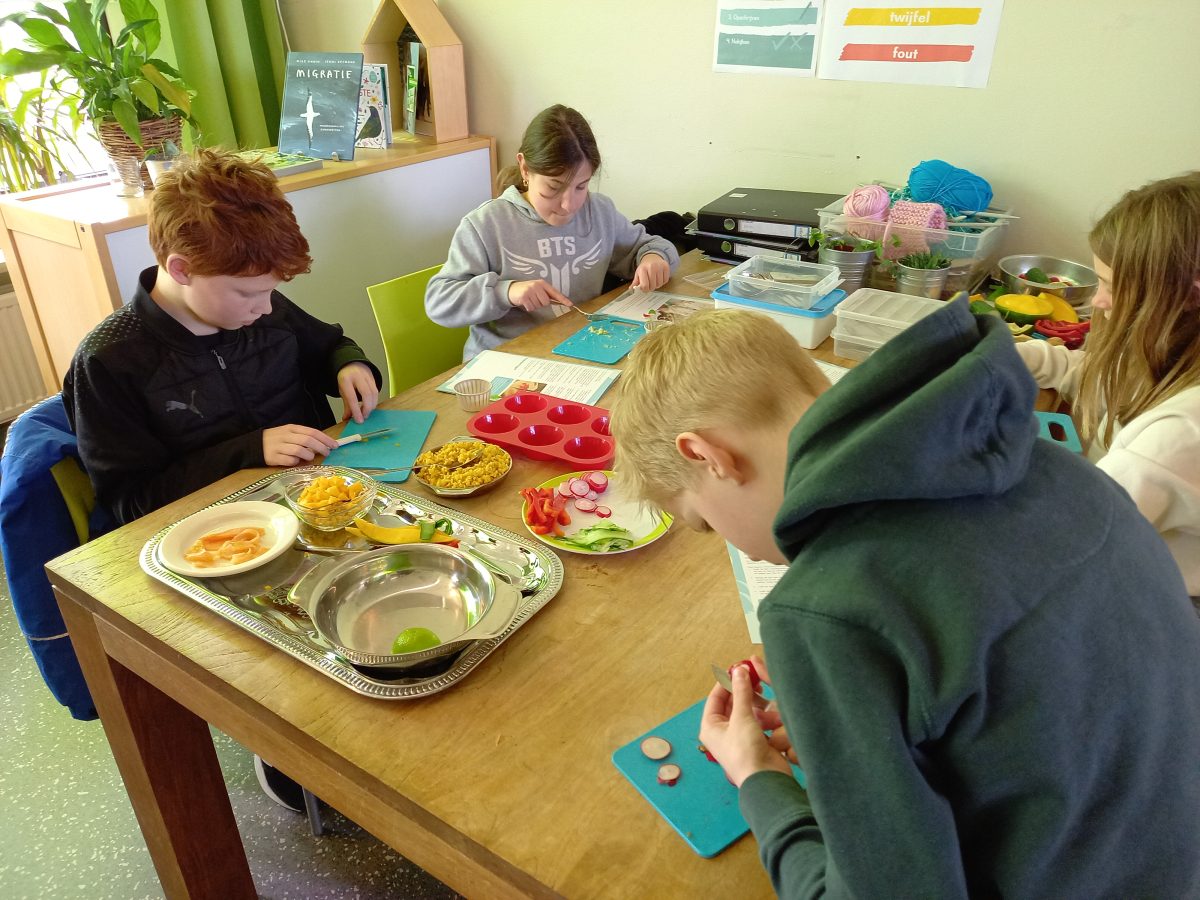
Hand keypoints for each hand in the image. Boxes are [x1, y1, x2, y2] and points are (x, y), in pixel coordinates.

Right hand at [263, 424, 338, 466]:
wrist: (254, 445)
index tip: (335, 445)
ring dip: (309, 455)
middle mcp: (286, 436)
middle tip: (327, 453)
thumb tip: (323, 444)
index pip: (312, 432)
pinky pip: (289, 461)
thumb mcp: (290, 433)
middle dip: (321, 447)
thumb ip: (304, 437)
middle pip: (308, 441)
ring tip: (310, 457)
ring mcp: (279, 447)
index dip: (325, 439)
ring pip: (299, 450)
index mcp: (292, 428)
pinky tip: (296, 461)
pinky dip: (296, 462)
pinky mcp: (273, 457)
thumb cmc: (277, 439)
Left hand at [337, 361, 378, 423]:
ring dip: (372, 405)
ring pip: (374, 393)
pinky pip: (376, 391)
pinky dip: (374, 401)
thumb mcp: (342, 390)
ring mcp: (367, 376)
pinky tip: (370, 405)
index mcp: (346, 379)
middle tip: (364, 416)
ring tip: (367, 412)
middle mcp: (357, 376)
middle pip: (366, 394)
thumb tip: (347, 418)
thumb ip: (346, 404)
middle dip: (367, 408)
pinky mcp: (374, 378)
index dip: (356, 410)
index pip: (352, 397)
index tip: (359, 420)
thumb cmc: (346, 378)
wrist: (352, 364)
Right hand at [508, 279, 569, 311]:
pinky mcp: (524, 296)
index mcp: (543, 284)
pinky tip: (525, 302)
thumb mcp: (538, 290)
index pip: (555, 293)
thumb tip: (560, 301)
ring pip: (538, 306)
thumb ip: (547, 295)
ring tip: (529, 300)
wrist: (512, 290)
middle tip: (534, 299)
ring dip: (534, 305)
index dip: (563, 299)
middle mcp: (537, 286)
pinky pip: (531, 307)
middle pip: (546, 302)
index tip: (570, 304)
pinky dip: (529, 307)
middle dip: (541, 303)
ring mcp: (530, 290)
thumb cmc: (528, 290)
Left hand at [632, 253, 670, 291]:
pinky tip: (659, 278)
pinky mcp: (666, 267)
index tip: (644, 288)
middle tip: (649, 284)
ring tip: (654, 280)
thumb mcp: (638, 274)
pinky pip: (665, 281)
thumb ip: (635, 283)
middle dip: (651, 288)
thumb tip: (630, 290)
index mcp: (643, 269)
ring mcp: (660, 267)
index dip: (645, 290)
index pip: (645, 285)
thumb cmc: (644, 267)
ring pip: (659, 284)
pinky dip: (662, 282)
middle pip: (653, 286)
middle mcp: (651, 267)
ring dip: (657, 285)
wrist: (652, 257)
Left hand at [700, 664, 791, 786]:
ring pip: (747, 712)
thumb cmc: (745, 751)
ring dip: (757, 706)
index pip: (715, 697)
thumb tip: (739, 670)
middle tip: (756, 678)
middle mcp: (722, 731)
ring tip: (767, 698)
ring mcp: (739, 737)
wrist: (765, 780)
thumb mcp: (742, 717)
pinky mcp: (755, 742)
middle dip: (744, 692)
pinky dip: (765, 717)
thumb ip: (741, 692)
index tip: (739, 668)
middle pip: (732, 704)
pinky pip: (758, 723)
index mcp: (711, 726)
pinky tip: (774, 712)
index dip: (726, 681)